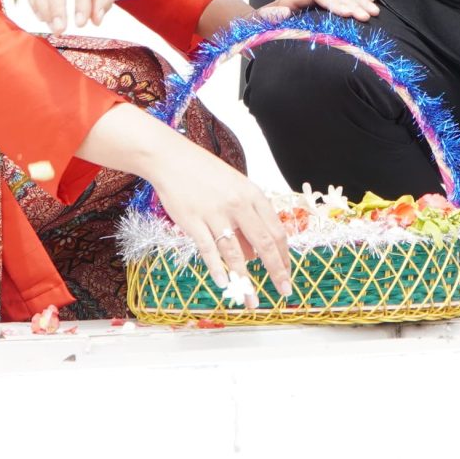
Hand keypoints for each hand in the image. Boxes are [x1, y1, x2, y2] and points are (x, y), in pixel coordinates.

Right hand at [141, 139, 294, 298]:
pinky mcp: (194, 220)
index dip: (284, 256)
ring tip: (251, 299)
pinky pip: (209, 249)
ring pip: (236, 252)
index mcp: (253, 195)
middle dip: (276, 271)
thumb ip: (248, 217)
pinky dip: (217, 268)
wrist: (172, 159)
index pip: (276, 231)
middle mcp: (238, 204)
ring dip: (245, 280)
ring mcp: (216, 213)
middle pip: (264, 243)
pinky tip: (224, 284)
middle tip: (284, 291)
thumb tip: (254, 254)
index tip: (287, 274)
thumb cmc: (205, 174)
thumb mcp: (235, 188)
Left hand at [262, 0, 380, 21]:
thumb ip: (269, 18)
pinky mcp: (323, 1)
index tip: (348, 13)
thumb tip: (282, 11)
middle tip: (366, 16)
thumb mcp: (260, 25)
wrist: (261, 25)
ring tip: (373, 12)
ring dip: (358, 0)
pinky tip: (369, 2)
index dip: (333, 2)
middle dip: (351, 3)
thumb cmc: (262, 28)